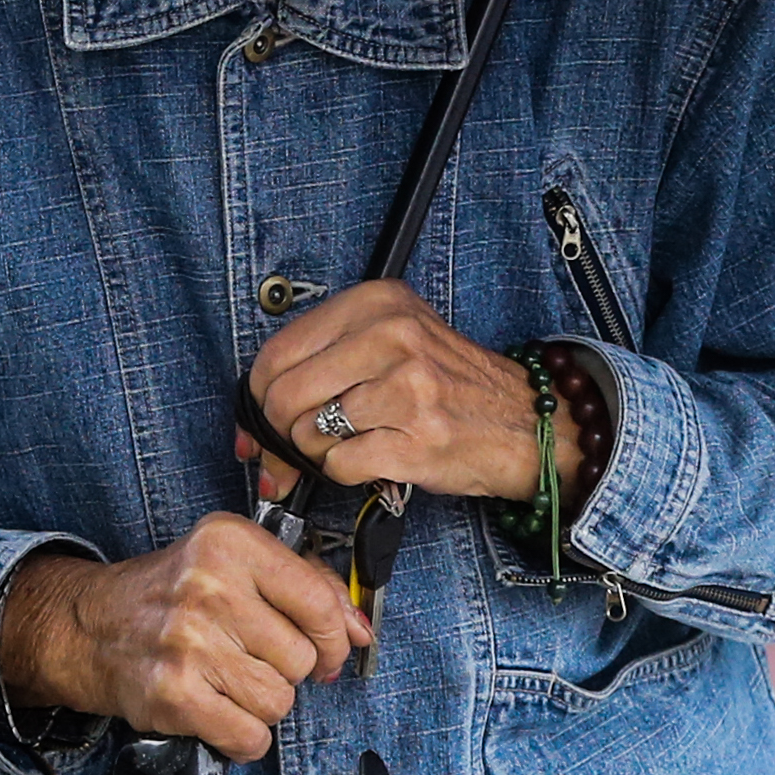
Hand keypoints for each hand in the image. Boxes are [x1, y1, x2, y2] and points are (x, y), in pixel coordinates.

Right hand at [0, 519, 368, 759]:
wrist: (90, 627)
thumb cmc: (174, 593)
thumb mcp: (235, 563)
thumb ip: (305, 584)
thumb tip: (359, 630)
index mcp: (231, 543)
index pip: (317, 600)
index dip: (336, 637)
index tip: (333, 650)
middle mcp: (208, 587)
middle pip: (301, 658)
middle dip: (290, 671)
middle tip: (257, 662)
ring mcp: (188, 642)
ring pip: (279, 700)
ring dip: (264, 704)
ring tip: (232, 684)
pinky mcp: (173, 694)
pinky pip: (248, 737)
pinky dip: (244, 738)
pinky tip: (223, 715)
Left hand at [243, 281, 582, 503]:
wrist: (526, 421)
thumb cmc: (449, 385)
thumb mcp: (391, 343)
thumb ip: (320, 366)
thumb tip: (249, 428)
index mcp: (378, 302)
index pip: (278, 351)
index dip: (257, 397)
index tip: (259, 424)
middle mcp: (393, 335)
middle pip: (284, 396)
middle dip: (280, 434)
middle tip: (295, 448)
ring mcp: (408, 387)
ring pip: (309, 433)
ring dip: (318, 454)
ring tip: (354, 443)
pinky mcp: (417, 438)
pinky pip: (341, 466)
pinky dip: (346, 472)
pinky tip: (374, 457)